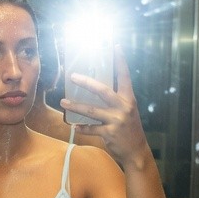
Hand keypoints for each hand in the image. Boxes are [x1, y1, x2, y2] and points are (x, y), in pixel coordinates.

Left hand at [60, 48, 148, 166]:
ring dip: (75, 106)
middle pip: (102, 90)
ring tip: (63, 102)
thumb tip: (95, 89)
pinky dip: (82, 127)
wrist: (136, 151)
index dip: (120, 61)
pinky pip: (91, 128)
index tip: (115, 46)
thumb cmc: (129, 129)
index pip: (124, 76)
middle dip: (86, 82)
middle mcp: (123, 107)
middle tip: (72, 76)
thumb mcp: (127, 111)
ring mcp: (116, 120)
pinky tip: (75, 126)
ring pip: (92, 111)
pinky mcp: (110, 133)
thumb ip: (115, 101)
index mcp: (128, 99)